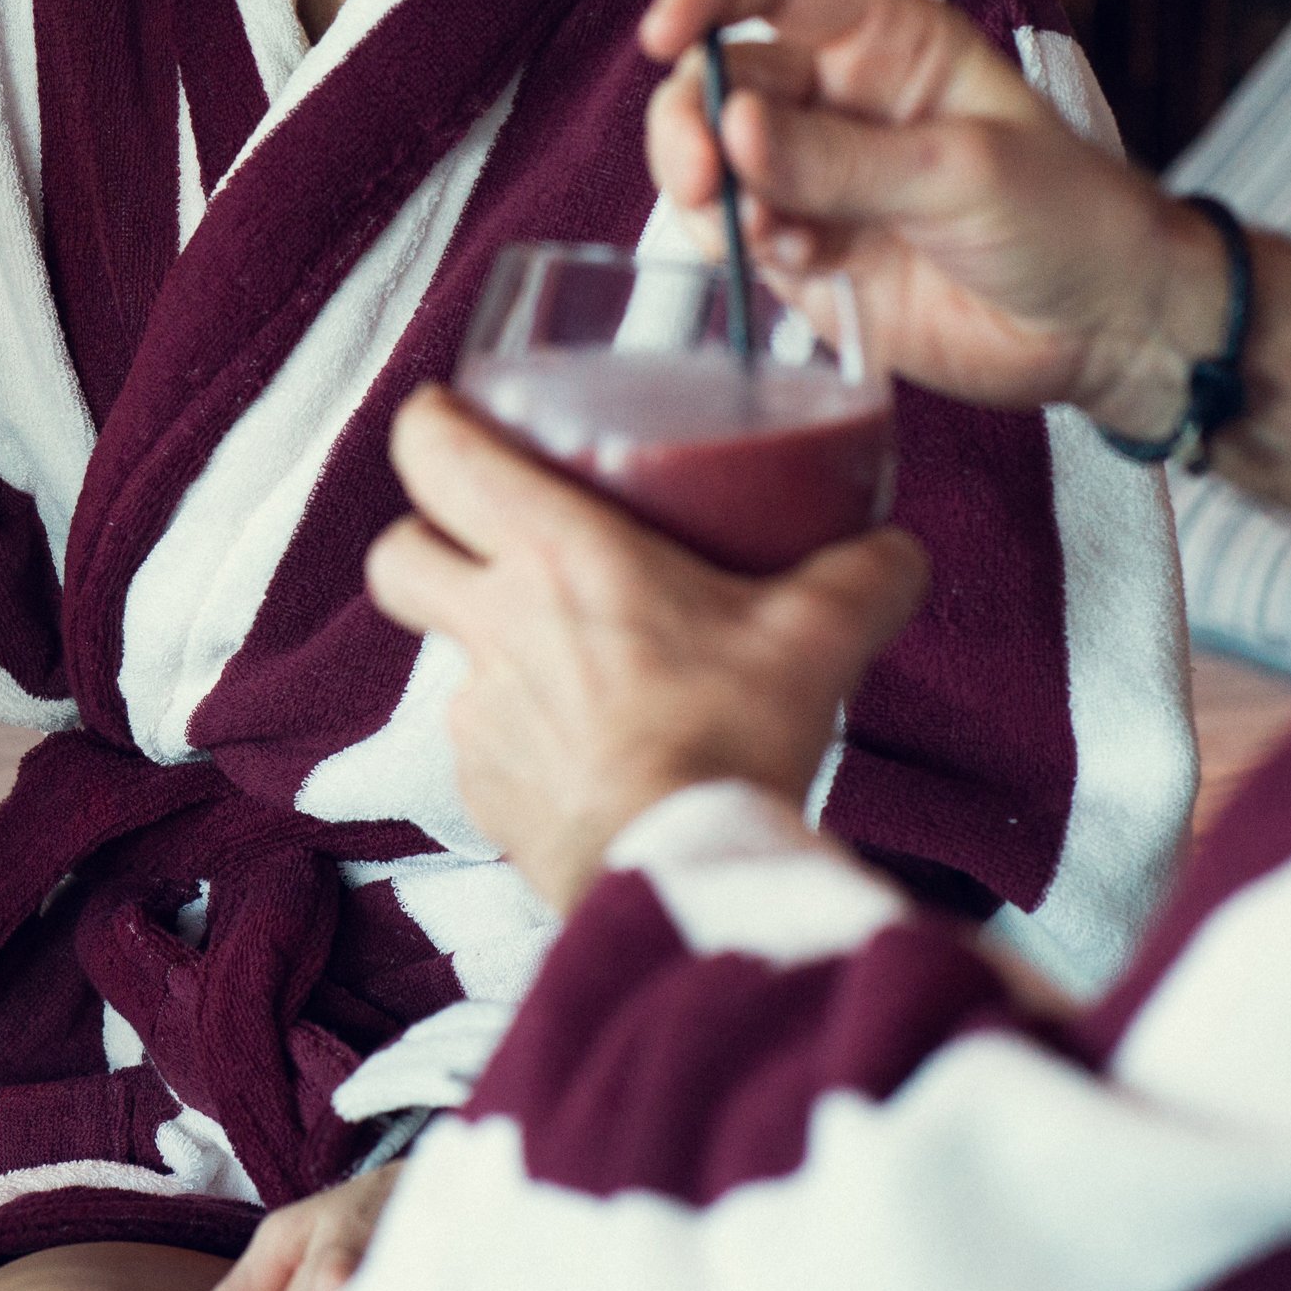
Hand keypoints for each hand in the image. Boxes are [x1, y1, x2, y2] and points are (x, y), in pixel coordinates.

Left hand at [367, 386, 923, 914]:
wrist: (683, 874)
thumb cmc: (730, 744)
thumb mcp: (820, 637)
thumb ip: (864, 576)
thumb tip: (894, 553)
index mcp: (555, 554)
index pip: (433, 451)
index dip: (434, 422)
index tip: (457, 416)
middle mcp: (494, 624)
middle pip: (396, 551)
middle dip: (426, 535)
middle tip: (484, 536)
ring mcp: (478, 714)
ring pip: (442, 652)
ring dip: (487, 644)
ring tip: (566, 657)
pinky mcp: (483, 791)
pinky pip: (480, 742)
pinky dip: (519, 735)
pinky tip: (586, 746)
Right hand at [641, 0, 1233, 442]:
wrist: (1103, 330)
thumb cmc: (1066, 217)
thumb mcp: (966, 172)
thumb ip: (843, 160)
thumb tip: (731, 130)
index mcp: (885, 39)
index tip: (666, 31)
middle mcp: (834, 98)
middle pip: (721, 75)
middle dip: (691, 118)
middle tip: (703, 173)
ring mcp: (813, 176)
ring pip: (710, 158)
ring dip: (706, 189)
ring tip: (754, 231)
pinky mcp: (803, 252)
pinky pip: (732, 235)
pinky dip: (738, 247)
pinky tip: (794, 261)